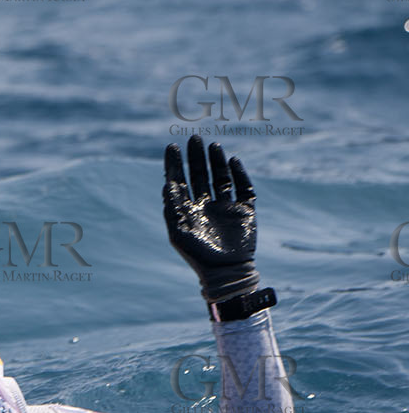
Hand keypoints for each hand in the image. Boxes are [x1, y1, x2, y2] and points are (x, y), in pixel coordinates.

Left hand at [163, 135, 258, 302]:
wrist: (226, 272)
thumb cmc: (197, 255)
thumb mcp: (179, 231)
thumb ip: (173, 208)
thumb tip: (167, 184)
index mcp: (188, 210)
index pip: (180, 181)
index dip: (175, 164)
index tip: (172, 147)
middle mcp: (206, 205)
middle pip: (200, 175)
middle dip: (196, 157)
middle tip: (194, 139)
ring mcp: (226, 207)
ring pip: (221, 177)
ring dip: (216, 161)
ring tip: (212, 145)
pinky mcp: (245, 211)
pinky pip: (244, 188)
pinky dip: (240, 173)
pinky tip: (233, 160)